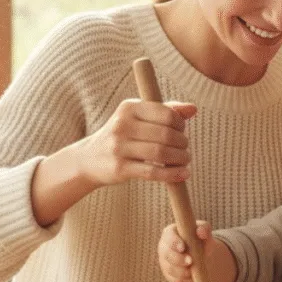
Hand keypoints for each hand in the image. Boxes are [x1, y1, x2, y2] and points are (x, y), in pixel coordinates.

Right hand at [77, 98, 196, 186]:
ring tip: (185, 160)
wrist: (89, 159)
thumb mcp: (138, 118)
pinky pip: (152, 172)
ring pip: (160, 153)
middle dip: (182, 143)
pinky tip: (183, 174)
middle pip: (165, 135)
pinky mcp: (119, 168)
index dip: (180, 124)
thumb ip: (165, 111)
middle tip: (185, 149)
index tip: (182, 132)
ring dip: (180, 159)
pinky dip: (172, 174)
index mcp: (129, 108)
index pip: (166, 114)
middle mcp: (122, 125)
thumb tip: (193, 109)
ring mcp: (119, 147)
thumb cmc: (122, 136)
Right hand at [158, 221, 212, 281]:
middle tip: (190, 261)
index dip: (174, 242)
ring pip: (170, 269)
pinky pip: (176, 281)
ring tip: (193, 271)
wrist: (203, 255)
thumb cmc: (201, 239)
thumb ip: (204, 228)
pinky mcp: (171, 276)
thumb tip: (200, 232)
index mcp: (170, 234)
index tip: (183, 247)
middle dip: (178, 259)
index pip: (168, 237)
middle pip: (166, 254)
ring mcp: (166, 263)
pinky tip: (194, 280)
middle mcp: (164, 248)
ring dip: (182, 272)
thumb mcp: (205, 232)